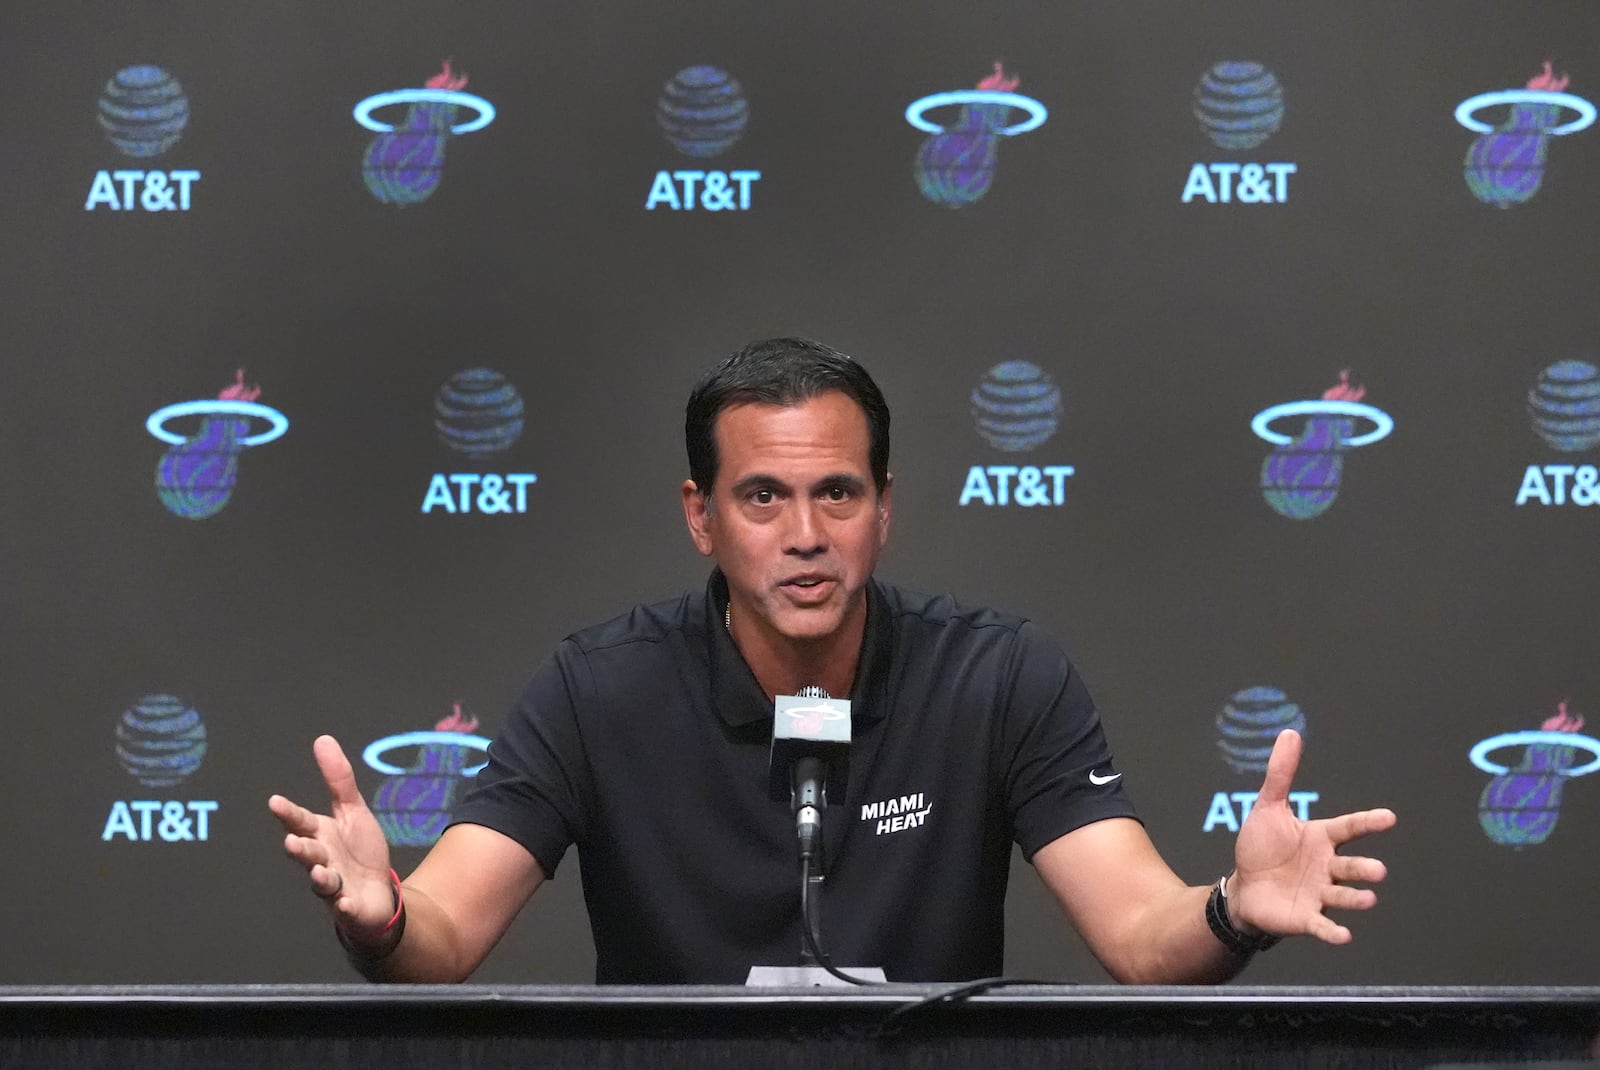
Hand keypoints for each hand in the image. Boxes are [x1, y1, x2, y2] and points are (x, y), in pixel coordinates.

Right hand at [268, 735, 396, 944]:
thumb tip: (323, 739)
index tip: (274, 802)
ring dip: (319, 877)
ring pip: (322, 882)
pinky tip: (344, 902)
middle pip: (309, 853)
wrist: (378, 894)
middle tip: (292, 842)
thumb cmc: (359, 851)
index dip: (289, 813)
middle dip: (300, 848)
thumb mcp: (353, 810)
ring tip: (318, 872)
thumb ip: (338, 779)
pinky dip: (344, 906)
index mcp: (320, 835)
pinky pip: (345, 909)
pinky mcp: (349, 908)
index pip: (301, 821)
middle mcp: (321, 861)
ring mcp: (333, 887)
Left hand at [1229, 729, 1395, 943]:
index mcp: (1321, 838)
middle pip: (1350, 867)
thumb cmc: (1261, 847)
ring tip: (1369, 898)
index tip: (1388, 818)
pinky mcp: (1306, 917)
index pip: (1349, 827)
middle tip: (1378, 871)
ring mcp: (1319, 894)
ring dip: (1355, 899)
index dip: (1368, 822)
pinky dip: (1333, 931)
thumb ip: (1281, 774)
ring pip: (1342, 896)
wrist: (1244, 888)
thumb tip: (1290, 733)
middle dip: (1364, 870)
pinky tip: (1344, 935)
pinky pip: (1322, 925)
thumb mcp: (1268, 808)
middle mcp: (1326, 867)